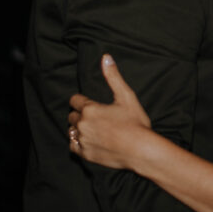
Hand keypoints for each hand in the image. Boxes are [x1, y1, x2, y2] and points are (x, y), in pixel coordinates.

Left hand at [68, 55, 151, 169]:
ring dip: (78, 129)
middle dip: (80, 115)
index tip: (90, 105)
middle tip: (94, 117)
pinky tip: (89, 141)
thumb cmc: (135, 123)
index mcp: (90, 109)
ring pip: (72, 131)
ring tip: (92, 129)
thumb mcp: (126, 96)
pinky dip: (78, 143)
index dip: (82, 101)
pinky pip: (73, 146)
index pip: (74, 101)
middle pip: (72, 116)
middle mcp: (83, 124)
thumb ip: (113, 76)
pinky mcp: (86, 154)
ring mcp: (83, 140)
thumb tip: (106, 57)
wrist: (141, 150)